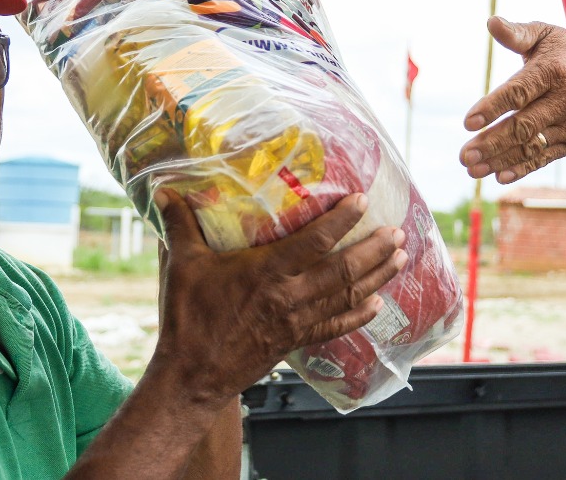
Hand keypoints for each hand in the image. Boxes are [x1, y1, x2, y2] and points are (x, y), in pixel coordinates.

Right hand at [151, 190, 405, 404]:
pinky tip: (377, 305)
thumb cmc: (187, 319)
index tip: (362, 201)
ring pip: (346, 297)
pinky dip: (359, 315)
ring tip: (400, 258)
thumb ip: (179, 224)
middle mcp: (289, 296)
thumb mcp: (180, 265)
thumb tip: (165, 189)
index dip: (342, 220)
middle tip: (397, 231)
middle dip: (374, 250)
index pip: (315, 242)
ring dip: (376, 277)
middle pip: (343, 271)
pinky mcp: (295, 340)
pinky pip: (335, 326)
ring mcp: (296, 321)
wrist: (192, 376)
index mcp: (266, 273)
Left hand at [459, 17, 565, 183]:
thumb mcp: (543, 33)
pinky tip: (498, 176)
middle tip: (464, 155)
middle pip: (523, 126)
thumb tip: (491, 22)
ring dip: (500, 160)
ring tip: (472, 168)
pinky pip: (545, 158)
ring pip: (532, 146)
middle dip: (492, 143)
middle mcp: (564, 100)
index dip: (492, 108)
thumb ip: (516, 33)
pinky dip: (522, 168)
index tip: (468, 123)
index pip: (518, 93)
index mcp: (551, 72)